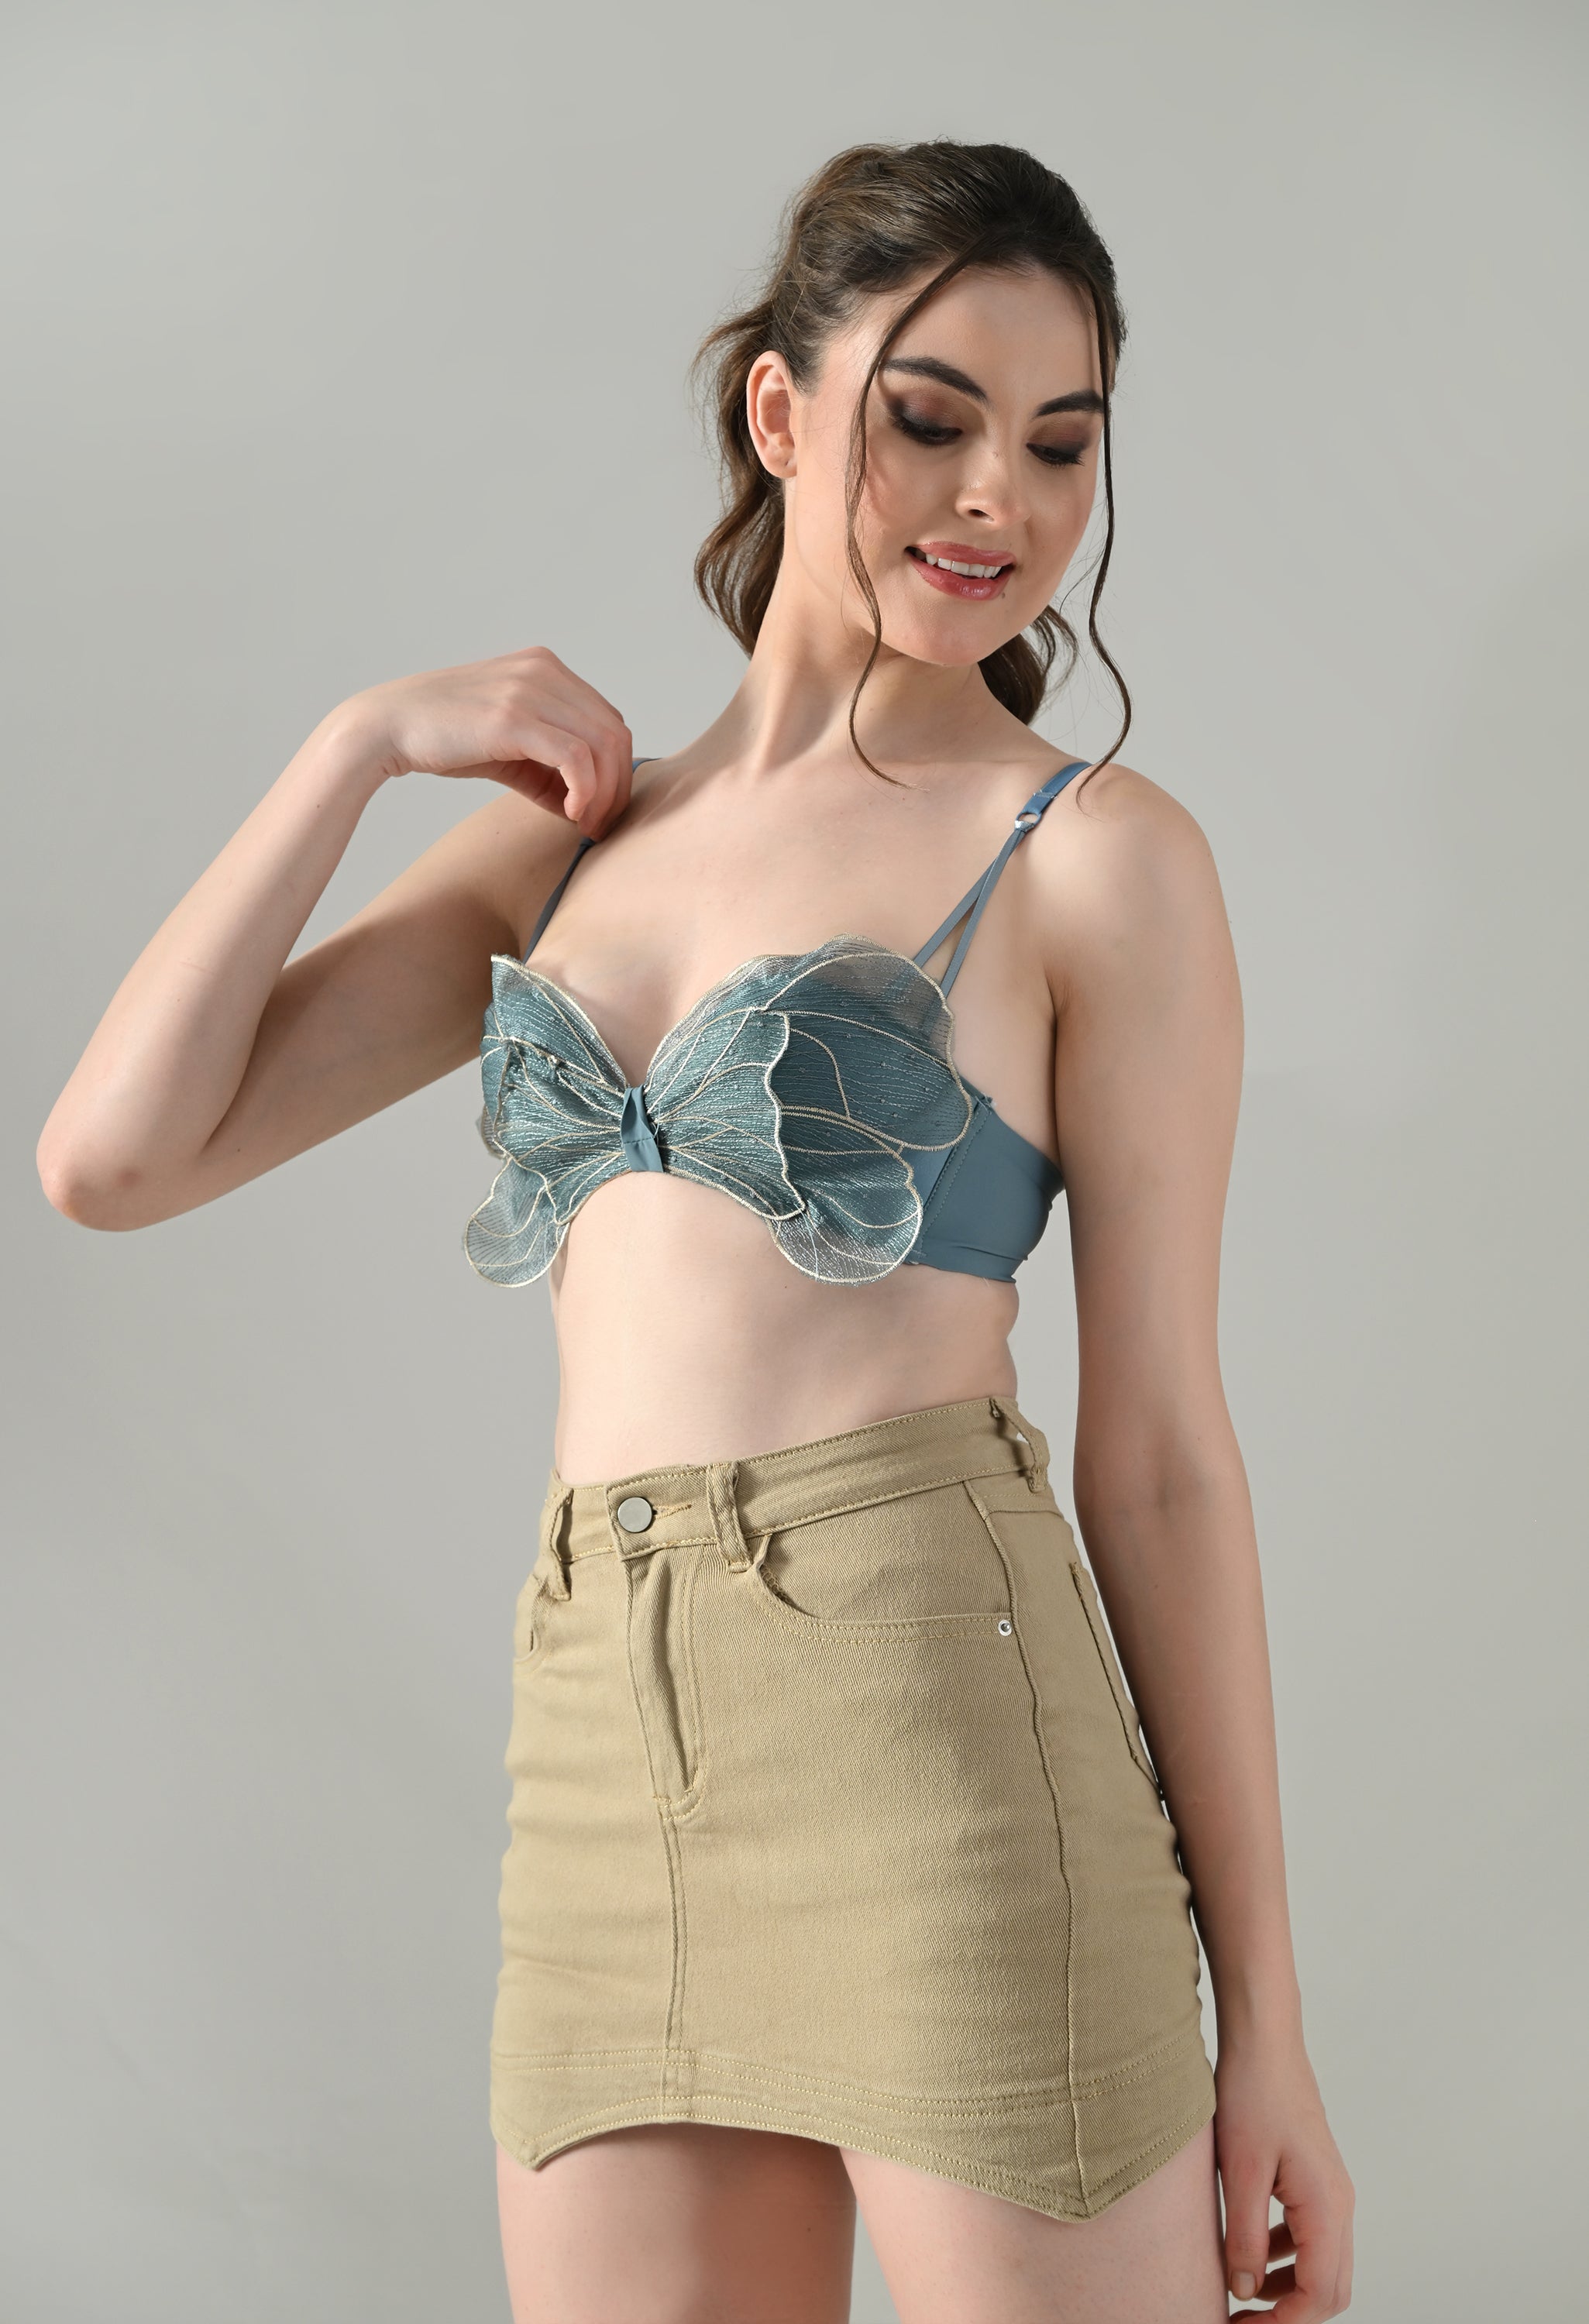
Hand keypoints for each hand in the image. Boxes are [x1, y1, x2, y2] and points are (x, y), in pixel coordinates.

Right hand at [340, 646, 634, 836]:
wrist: (386, 726)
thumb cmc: (443, 738)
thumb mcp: (507, 748)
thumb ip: (547, 767)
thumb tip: (583, 805)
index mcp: (545, 669)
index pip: (606, 720)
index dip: (615, 770)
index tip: (600, 810)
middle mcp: (544, 671)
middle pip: (614, 732)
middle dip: (617, 786)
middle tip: (601, 826)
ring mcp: (529, 689)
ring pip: (603, 744)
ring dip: (604, 793)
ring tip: (586, 825)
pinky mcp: (512, 717)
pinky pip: (576, 757)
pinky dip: (585, 790)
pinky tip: (571, 812)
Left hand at [1214, 2032, 1353, 2315]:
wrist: (1264, 2043)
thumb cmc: (1253, 2096)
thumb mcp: (1240, 2172)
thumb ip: (1245, 2238)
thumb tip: (1243, 2290)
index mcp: (1326, 2208)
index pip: (1319, 2294)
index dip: (1283, 2322)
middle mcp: (1339, 2205)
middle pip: (1330, 2288)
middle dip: (1289, 2312)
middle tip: (1242, 2320)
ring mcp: (1331, 2192)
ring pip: (1322, 2264)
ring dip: (1287, 2287)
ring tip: (1241, 2290)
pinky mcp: (1316, 2180)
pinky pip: (1311, 2236)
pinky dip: (1286, 2256)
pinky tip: (1250, 2249)